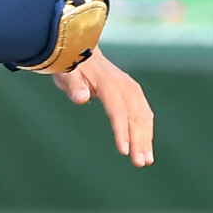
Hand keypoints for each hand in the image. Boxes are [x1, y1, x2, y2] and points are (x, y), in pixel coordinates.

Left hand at [54, 46, 153, 166]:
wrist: (80, 49)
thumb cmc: (69, 65)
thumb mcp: (65, 73)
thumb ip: (73, 85)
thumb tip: (82, 97)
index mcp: (108, 83)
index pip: (118, 111)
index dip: (121, 131)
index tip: (124, 151)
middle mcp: (125, 85)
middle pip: (135, 116)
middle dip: (139, 141)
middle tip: (139, 163)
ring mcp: (131, 88)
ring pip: (144, 116)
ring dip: (146, 139)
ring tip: (146, 161)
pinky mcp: (133, 93)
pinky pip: (144, 113)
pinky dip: (147, 130)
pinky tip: (145, 147)